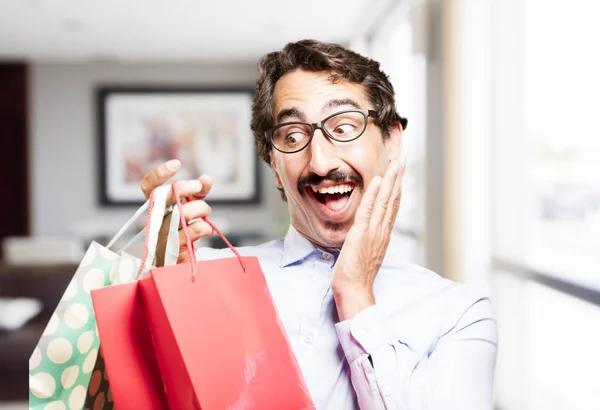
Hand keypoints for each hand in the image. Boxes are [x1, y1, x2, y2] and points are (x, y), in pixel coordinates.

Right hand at [140, 159, 213, 264]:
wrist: (184, 264)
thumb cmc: (186, 232)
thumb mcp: (194, 208)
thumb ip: (199, 192)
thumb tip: (206, 178)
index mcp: (158, 207)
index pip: (149, 188)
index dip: (158, 174)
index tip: (177, 164)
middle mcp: (155, 220)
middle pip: (161, 198)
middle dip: (183, 188)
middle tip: (198, 186)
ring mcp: (162, 236)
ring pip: (178, 215)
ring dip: (199, 209)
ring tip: (206, 212)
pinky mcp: (173, 251)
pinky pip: (188, 234)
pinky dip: (202, 227)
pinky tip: (206, 228)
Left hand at [331, 155, 405, 320]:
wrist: (354, 291)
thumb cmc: (356, 276)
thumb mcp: (365, 252)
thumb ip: (369, 238)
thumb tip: (367, 228)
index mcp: (383, 234)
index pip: (392, 205)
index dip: (396, 186)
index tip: (399, 170)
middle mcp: (382, 231)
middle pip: (393, 198)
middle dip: (398, 177)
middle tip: (403, 157)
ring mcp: (374, 232)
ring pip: (385, 201)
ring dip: (391, 180)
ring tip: (396, 162)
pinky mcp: (361, 235)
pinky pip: (368, 211)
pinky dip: (374, 195)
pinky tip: (377, 180)